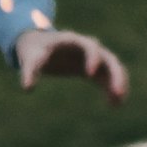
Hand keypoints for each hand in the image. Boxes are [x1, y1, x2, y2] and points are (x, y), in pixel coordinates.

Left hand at [14, 29, 128, 102]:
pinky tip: (114, 105)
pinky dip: (112, 89)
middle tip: (118, 92)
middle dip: (115, 74)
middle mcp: (87, 48)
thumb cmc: (34, 50)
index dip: (93, 58)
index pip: (89, 45)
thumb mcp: (30, 58)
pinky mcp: (92, 69)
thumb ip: (29, 71)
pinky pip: (107, 78)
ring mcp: (92, 58)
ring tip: (119, 102)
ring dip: (118, 83)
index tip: (90, 74)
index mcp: (73, 41)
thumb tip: (27, 88)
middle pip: (108, 58)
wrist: (38, 45)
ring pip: (112, 68)